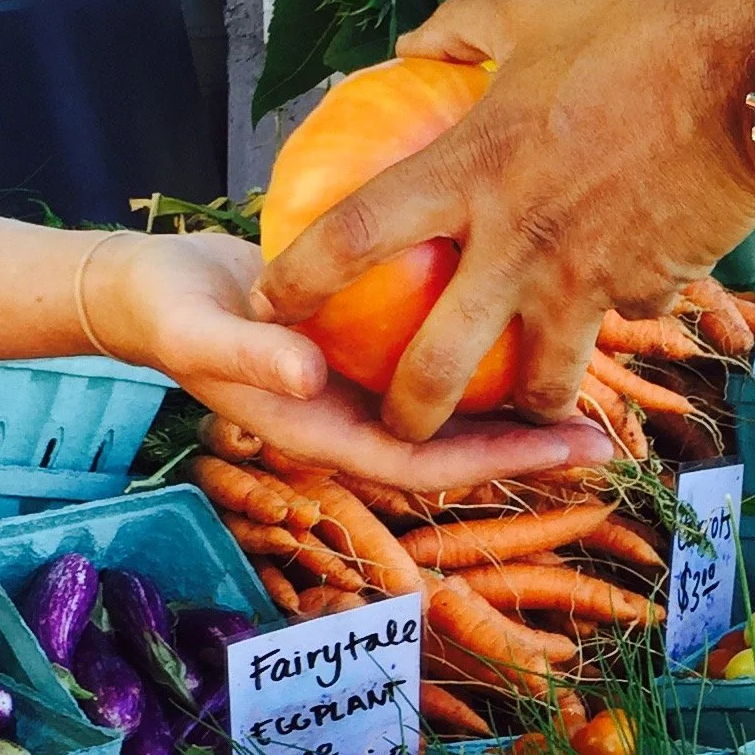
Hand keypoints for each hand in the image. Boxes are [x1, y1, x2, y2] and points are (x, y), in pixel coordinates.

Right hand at [86, 229, 602, 488]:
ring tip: (590, 393)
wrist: (149, 290)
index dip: (496, 464)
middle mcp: (354, 419)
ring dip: (516, 405)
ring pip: (454, 410)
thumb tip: (309, 377)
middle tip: (604, 442)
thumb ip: (250, 357)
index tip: (559, 450)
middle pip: (457, 449)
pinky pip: (435, 359)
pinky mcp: (365, 349)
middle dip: (526, 451)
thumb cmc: (167, 312)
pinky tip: (533, 314)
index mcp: (323, 433)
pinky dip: (483, 348)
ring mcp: (363, 388)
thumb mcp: (199, 333)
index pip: (424, 464)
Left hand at [251, 0, 754, 440]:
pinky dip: (606, 328)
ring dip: (518, 408)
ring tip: (512, 406)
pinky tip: (609, 315)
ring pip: (537, 384)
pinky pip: (615, 327)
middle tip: (396, 425)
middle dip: (406, 417)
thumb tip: (411, 44)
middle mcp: (517, 243)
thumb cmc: (645, 26)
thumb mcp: (534, 12)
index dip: (301, 277)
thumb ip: (460, 31)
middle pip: (436, 368)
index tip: (271, 300)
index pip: (357, 235)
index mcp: (472, 169)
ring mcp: (585, 279)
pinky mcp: (646, 290)